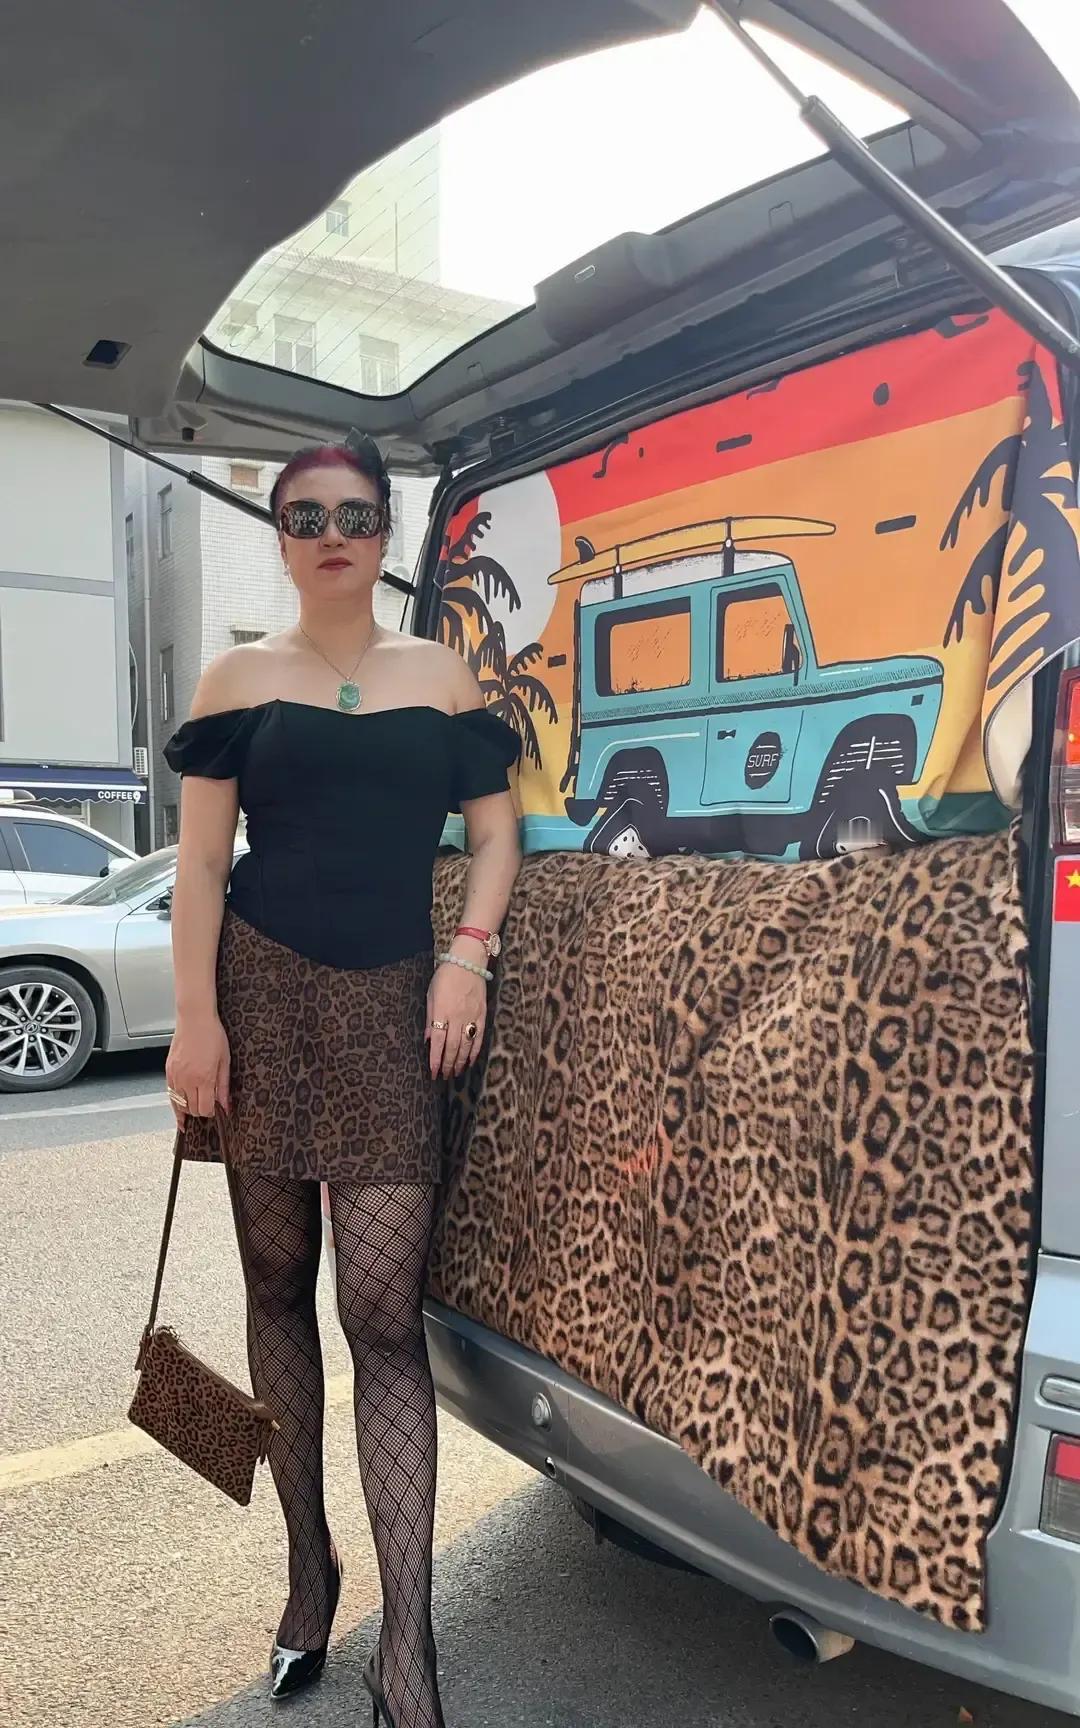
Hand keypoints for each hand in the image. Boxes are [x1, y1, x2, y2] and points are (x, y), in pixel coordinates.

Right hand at [166, 1013, 230, 1125]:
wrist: (194, 1018)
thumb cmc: (212, 1034)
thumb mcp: (225, 1061)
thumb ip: (223, 1086)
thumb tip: (225, 1105)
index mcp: (204, 1078)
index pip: (204, 1109)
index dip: (211, 1113)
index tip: (216, 1110)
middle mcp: (187, 1080)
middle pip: (192, 1109)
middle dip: (201, 1111)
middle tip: (208, 1106)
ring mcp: (175, 1076)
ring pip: (179, 1104)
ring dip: (188, 1109)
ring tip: (195, 1109)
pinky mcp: (168, 1071)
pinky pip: (170, 1094)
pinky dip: (175, 1103)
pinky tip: (179, 1110)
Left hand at [426, 963, 486, 1079]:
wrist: (468, 962)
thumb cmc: (445, 976)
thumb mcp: (431, 995)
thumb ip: (430, 1018)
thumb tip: (428, 1040)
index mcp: (442, 1012)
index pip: (438, 1042)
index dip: (435, 1060)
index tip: (433, 1073)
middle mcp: (457, 1017)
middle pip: (452, 1048)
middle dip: (448, 1065)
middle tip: (444, 1076)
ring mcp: (471, 1017)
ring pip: (466, 1046)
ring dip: (460, 1062)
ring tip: (455, 1072)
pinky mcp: (482, 1015)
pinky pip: (478, 1038)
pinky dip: (474, 1052)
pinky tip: (470, 1061)